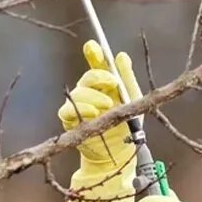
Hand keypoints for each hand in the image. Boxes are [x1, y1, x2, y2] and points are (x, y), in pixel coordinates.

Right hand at [59, 40, 141, 201]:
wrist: (120, 155)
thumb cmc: (128, 127)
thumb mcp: (133, 100)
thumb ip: (127, 79)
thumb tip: (121, 56)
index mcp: (106, 85)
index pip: (97, 65)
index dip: (94, 54)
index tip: (93, 46)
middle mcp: (90, 93)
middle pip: (87, 77)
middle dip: (98, 77)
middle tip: (111, 83)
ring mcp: (79, 107)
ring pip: (78, 93)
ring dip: (92, 96)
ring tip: (106, 105)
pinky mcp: (71, 122)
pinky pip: (67, 110)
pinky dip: (79, 109)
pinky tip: (92, 112)